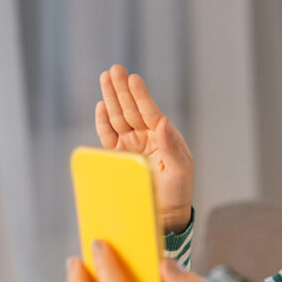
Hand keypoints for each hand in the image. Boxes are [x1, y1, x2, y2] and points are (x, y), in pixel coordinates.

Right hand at [96, 65, 194, 232]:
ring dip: (111, 98)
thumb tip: (162, 122)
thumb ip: (171, 146)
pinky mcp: (119, 156)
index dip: (141, 95)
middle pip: (131, 109)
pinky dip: (103, 121)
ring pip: (118, 117)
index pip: (150, 112)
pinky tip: (101, 105)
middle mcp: (147, 137)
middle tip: (115, 69)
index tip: (134, 78)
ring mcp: (131, 145)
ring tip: (105, 77)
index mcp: (164, 137)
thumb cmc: (179, 190)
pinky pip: (108, 135)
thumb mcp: (181, 169)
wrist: (166, 212)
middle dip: (122, 89)